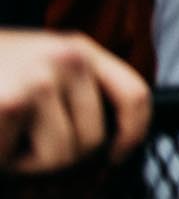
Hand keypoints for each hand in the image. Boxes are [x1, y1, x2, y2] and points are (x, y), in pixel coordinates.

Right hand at [0, 29, 151, 173]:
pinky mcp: (13, 103)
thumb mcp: (39, 70)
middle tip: (19, 138)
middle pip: (93, 140)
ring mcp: (43, 79)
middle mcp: (70, 58)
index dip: (131, 135)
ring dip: (24, 161)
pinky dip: (1, 160)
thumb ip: (72, 95)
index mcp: (80, 50)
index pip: (134, 96)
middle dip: (54, 155)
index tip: (115, 156)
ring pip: (61, 156)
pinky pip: (19, 160)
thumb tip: (110, 148)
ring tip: (2, 133)